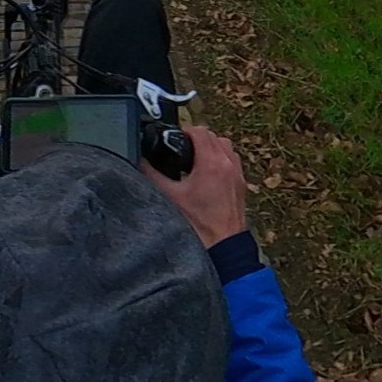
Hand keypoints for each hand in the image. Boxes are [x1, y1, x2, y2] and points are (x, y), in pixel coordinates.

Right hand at [142, 123, 247, 248]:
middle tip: (181, 150)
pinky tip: (208, 175)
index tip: (175, 140)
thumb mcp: (169, 197)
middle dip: (196, 139)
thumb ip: (152, 175)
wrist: (223, 249)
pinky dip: (221, 160)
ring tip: (194, 161)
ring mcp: (237, 175)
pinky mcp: (241, 186)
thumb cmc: (200, 227)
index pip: (199, 131)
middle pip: (213, 136)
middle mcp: (228, 165)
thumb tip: (141, 162)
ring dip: (211, 148)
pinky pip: (232, 161)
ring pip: (225, 147)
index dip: (184, 132)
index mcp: (211, 163)